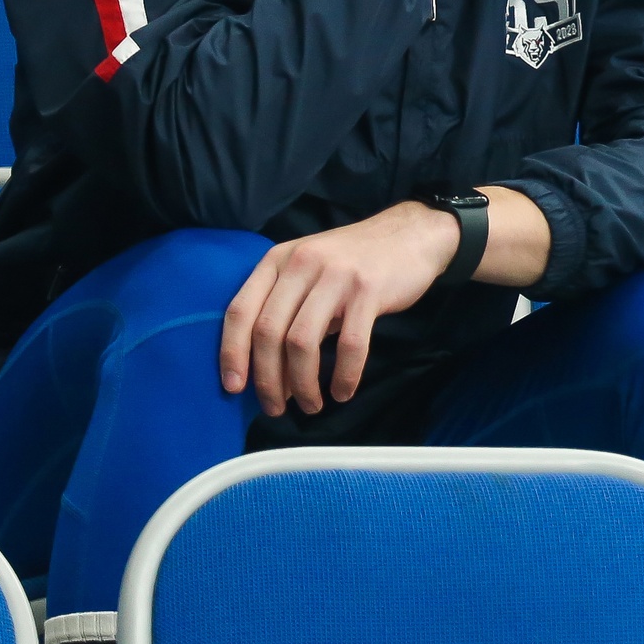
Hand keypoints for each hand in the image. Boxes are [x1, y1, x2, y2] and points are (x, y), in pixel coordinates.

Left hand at [218, 202, 458, 415]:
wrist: (412, 234)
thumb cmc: (355, 261)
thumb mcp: (310, 270)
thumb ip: (287, 307)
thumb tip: (269, 371)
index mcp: (278, 260)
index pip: (240, 310)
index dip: (231, 353)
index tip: (234, 388)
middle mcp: (302, 263)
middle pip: (269, 332)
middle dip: (268, 380)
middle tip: (276, 408)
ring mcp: (336, 275)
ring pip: (302, 342)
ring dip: (303, 383)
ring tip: (310, 405)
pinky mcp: (369, 289)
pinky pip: (350, 344)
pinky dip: (344, 376)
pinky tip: (343, 392)